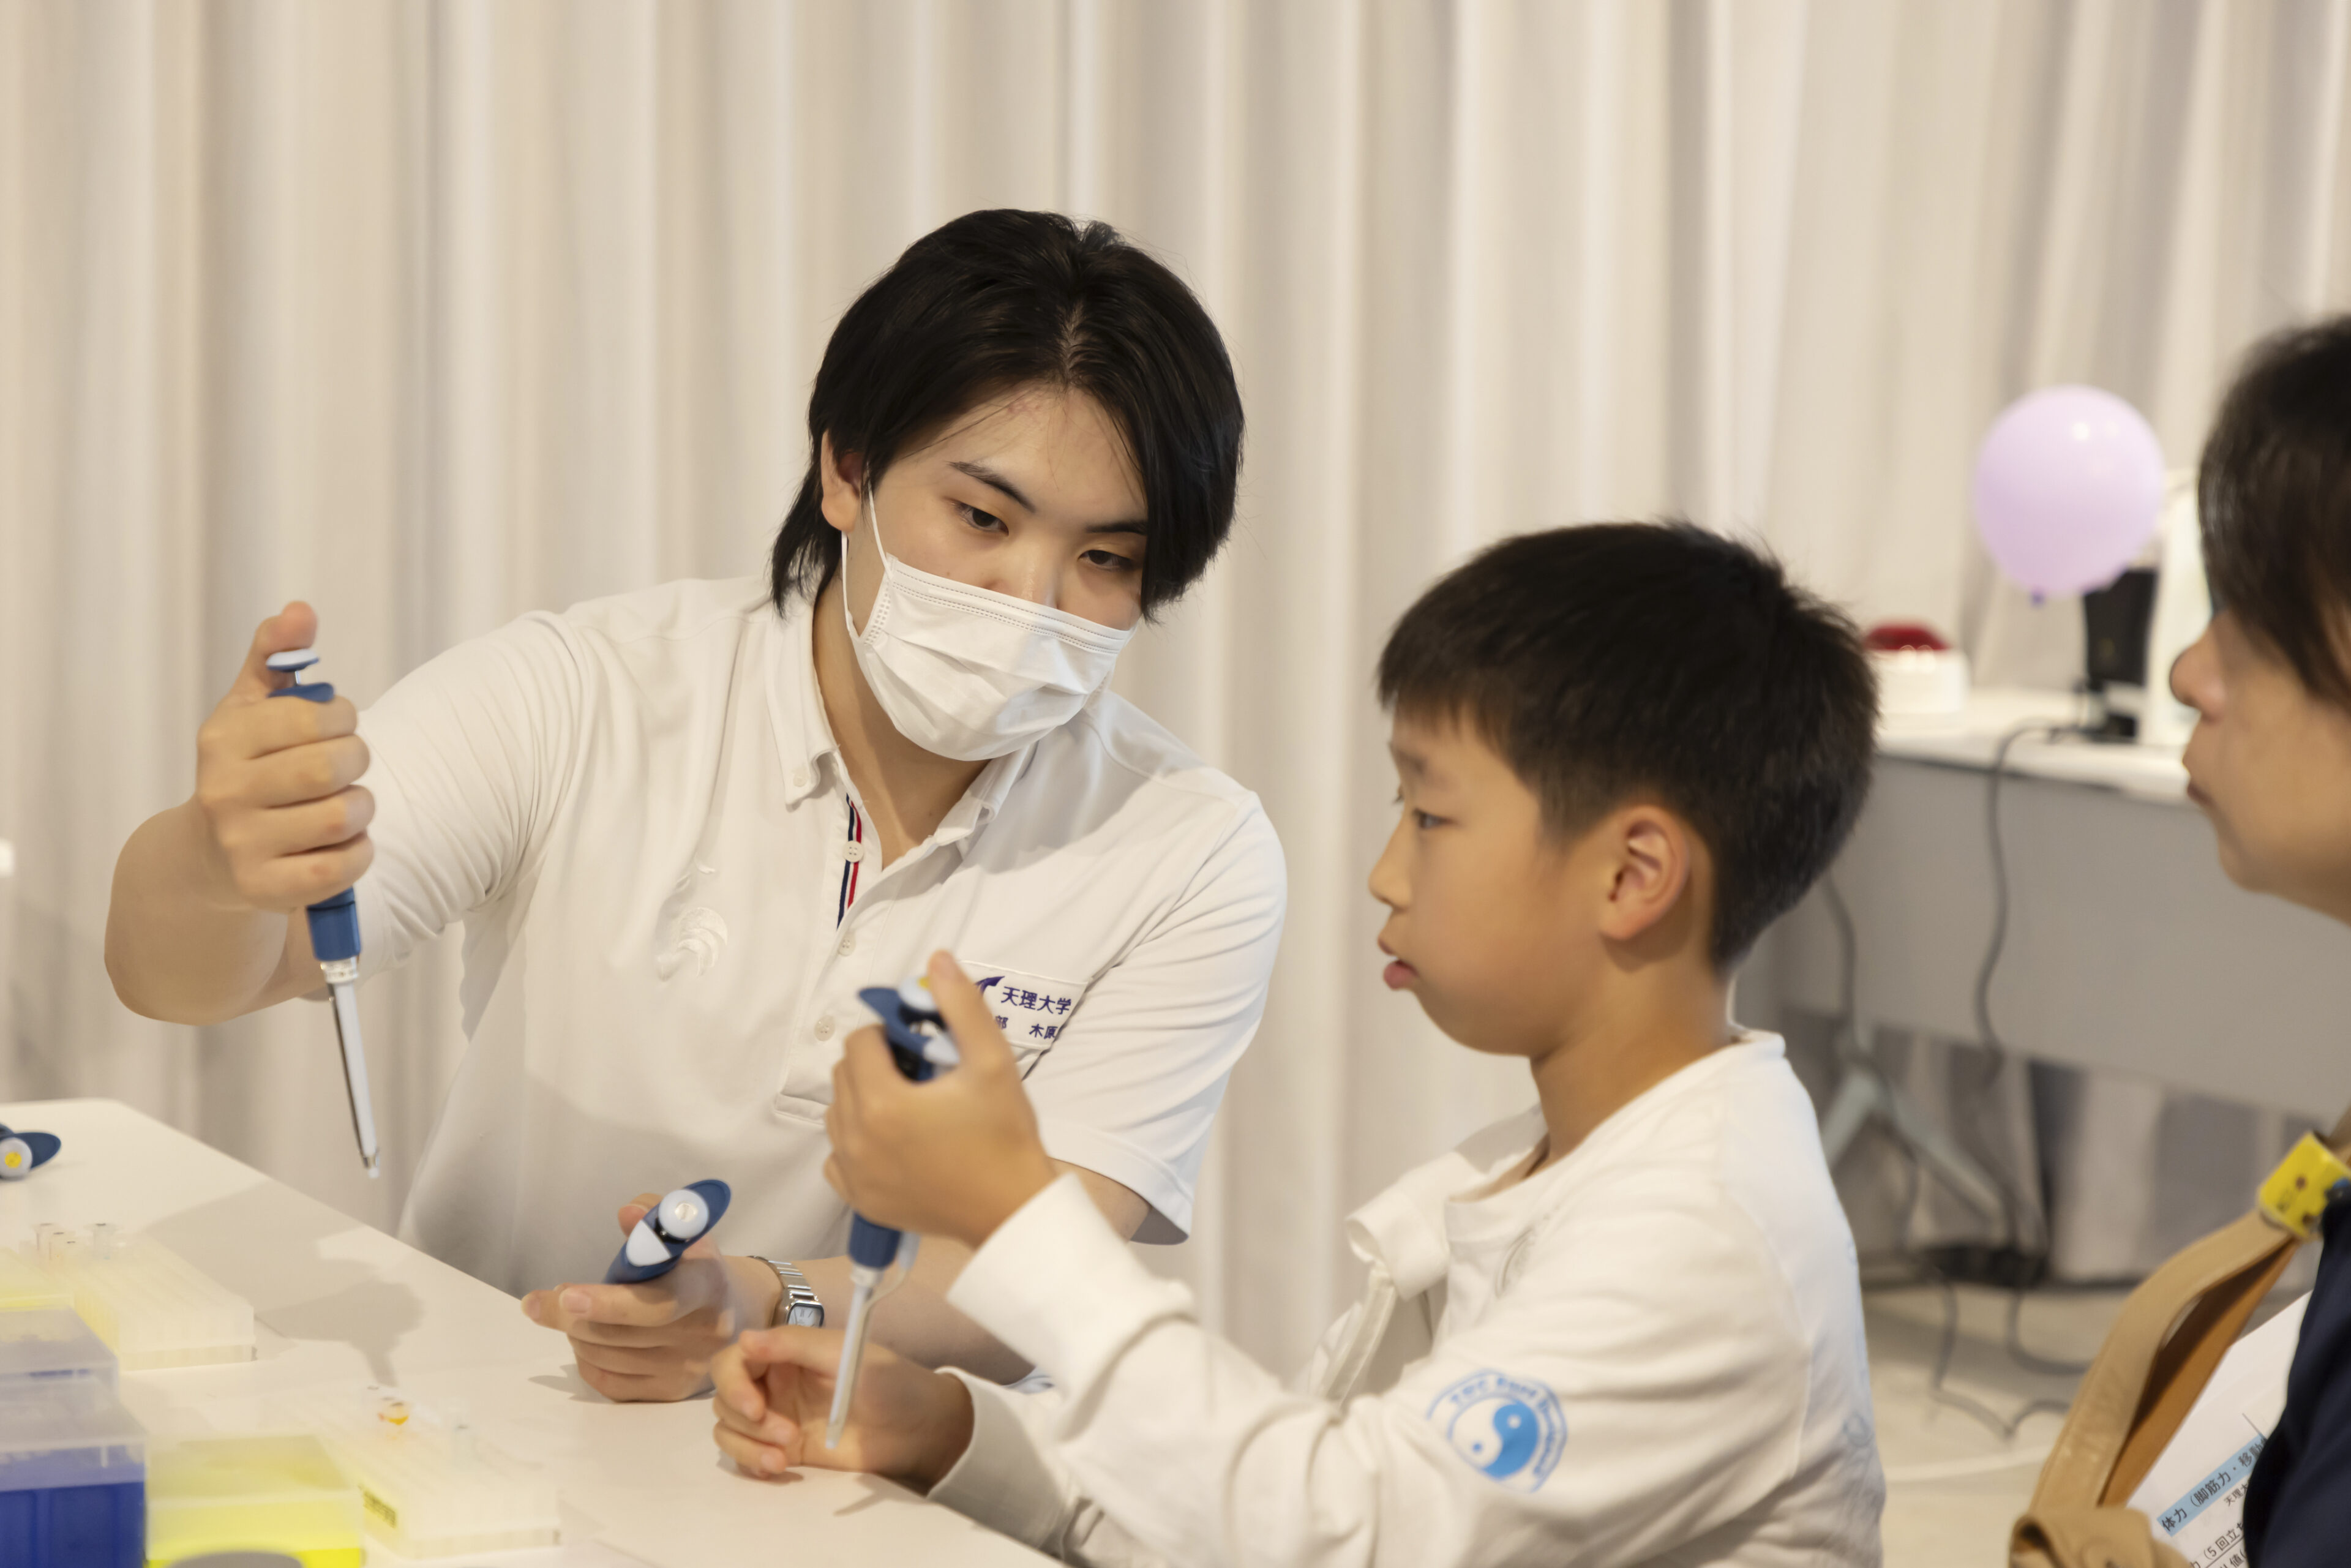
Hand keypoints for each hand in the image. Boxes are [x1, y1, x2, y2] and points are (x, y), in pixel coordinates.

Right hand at [191, 602, 374, 913]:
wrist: (209, 857)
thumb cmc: (247, 769)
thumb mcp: (251, 709)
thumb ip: (275, 656)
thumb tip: (300, 610)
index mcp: (223, 740)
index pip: (313, 716)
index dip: (344, 718)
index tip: (336, 725)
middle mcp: (224, 792)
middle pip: (331, 766)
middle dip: (357, 760)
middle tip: (348, 765)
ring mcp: (242, 844)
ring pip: (344, 816)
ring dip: (361, 807)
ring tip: (342, 805)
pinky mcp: (265, 889)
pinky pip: (342, 867)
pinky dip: (360, 852)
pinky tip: (343, 842)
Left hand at [520, 1191, 782, 1402]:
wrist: (734, 1310)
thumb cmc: (694, 1264)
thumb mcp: (683, 1231)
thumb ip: (654, 1219)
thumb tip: (628, 1214)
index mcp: (707, 1285)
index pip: (657, 1302)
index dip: (609, 1302)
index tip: (565, 1293)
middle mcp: (703, 1332)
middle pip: (619, 1335)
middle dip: (568, 1317)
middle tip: (541, 1301)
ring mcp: (688, 1368)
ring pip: (607, 1358)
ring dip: (576, 1335)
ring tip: (572, 1314)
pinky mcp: (672, 1393)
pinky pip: (609, 1383)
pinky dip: (586, 1360)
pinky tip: (586, 1340)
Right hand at [711, 1324, 973, 1490]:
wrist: (919, 1429)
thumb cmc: (888, 1382)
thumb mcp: (843, 1355)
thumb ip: (794, 1345)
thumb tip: (744, 1339)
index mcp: (786, 1353)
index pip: (734, 1360)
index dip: (733, 1382)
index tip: (755, 1406)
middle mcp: (774, 1383)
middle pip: (725, 1397)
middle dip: (746, 1418)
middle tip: (785, 1433)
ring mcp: (777, 1418)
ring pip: (729, 1429)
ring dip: (748, 1445)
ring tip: (784, 1456)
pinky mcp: (784, 1450)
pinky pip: (746, 1455)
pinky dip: (752, 1462)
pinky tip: (779, 1467)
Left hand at [825, 952, 1059, 1249]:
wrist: (1012, 1208)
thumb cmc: (1005, 1136)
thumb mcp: (992, 1062)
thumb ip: (961, 1006)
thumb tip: (937, 961)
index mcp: (883, 1103)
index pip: (860, 1042)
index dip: (889, 1035)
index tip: (919, 1046)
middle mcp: (857, 1140)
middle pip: (844, 1075)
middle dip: (875, 1064)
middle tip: (919, 1073)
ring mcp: (855, 1174)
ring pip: (836, 1113)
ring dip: (863, 1099)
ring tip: (909, 1104)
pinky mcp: (861, 1200)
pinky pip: (837, 1157)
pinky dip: (856, 1143)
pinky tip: (893, 1141)